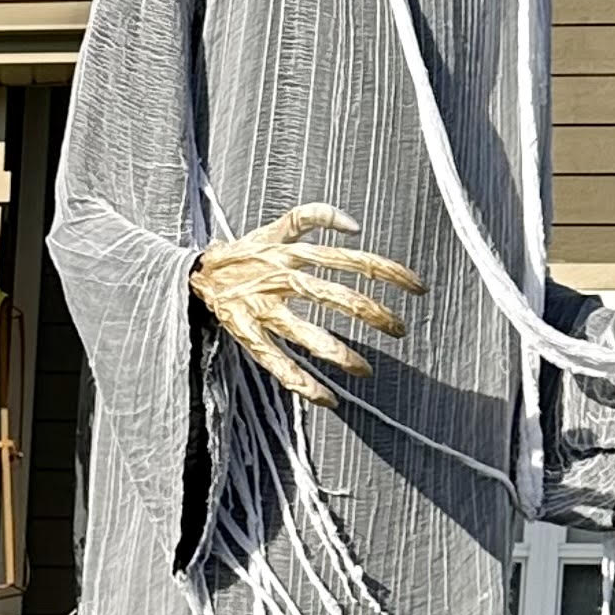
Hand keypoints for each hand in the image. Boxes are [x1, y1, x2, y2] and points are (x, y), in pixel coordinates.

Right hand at [191, 204, 421, 405]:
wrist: (195, 273)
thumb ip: (317, 216)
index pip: (352, 260)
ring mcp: (264, 310)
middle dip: (372, 314)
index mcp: (294, 254)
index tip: (418, 288)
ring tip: (365, 370)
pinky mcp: (247, 336)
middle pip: (335, 296)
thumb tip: (356, 225)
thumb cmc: (245, 252)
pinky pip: (276, 363)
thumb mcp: (279, 226)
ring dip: (337, 353)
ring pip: (305, 332)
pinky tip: (325, 399)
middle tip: (400, 330)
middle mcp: (282, 280)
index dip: (388, 273)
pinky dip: (300, 384)